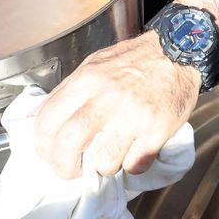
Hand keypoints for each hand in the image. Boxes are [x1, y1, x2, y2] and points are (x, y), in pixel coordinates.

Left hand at [32, 32, 199, 178]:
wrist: (179, 48)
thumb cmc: (136, 59)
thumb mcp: (95, 64)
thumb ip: (68, 91)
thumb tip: (38, 117)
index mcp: (87, 80)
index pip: (47, 120)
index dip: (42, 146)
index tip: (49, 154)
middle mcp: (106, 98)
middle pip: (68, 145)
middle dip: (64, 167)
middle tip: (71, 170)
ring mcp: (132, 117)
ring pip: (103, 163)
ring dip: (104, 166)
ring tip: (111, 154)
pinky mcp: (156, 132)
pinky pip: (135, 165)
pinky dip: (133, 163)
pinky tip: (135, 149)